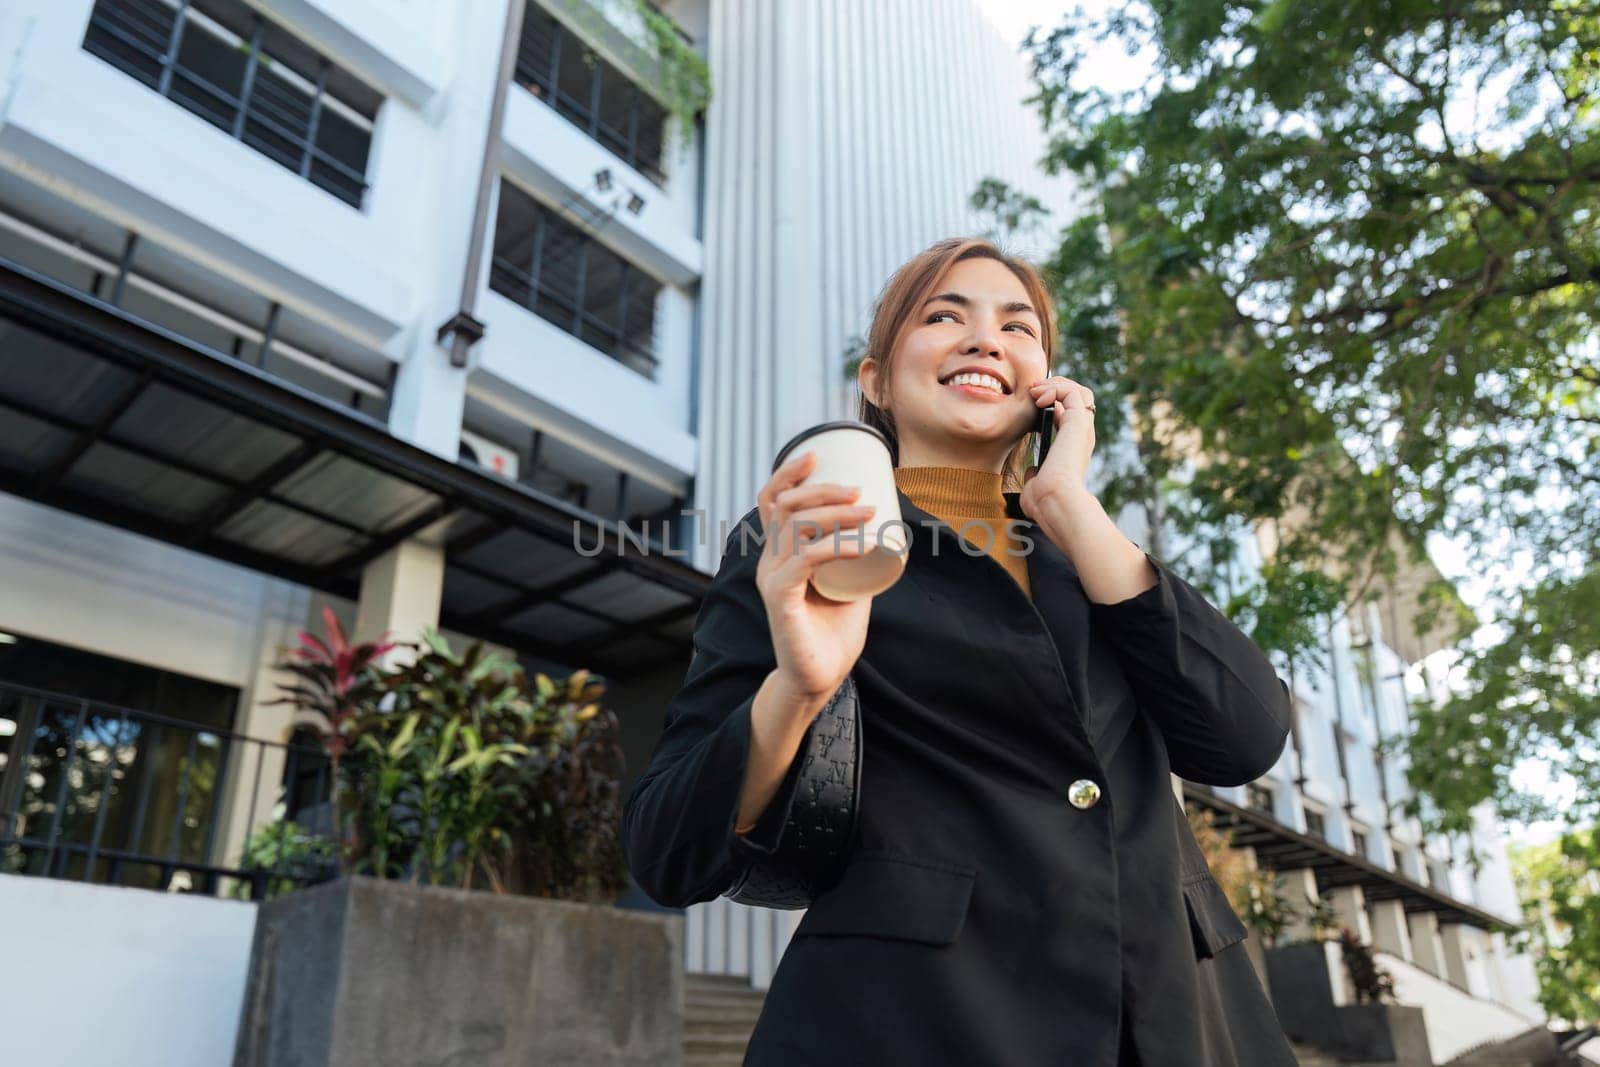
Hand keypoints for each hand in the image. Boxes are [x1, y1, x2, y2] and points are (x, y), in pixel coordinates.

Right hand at [753, 450, 875, 706]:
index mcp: (779, 553)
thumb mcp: (851, 582)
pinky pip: (805, 561)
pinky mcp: (780, 599)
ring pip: (795, 528)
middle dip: (821, 489)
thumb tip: (886, 526)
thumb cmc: (834, 632)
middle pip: (784, 507)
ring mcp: (772, 579)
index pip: (771, 502)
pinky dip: (835, 546)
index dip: (787, 473)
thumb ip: (857, 556)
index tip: (815, 454)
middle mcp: (769, 561)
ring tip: (868, 512)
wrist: (820, 678)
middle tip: (858, 491)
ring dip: (835, 513)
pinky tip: (861, 544)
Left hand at [1019, 375, 1095, 518]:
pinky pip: (1071, 392)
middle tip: (1032, 390)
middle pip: (1078, 397)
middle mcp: (1081, 434)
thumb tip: (1032, 472)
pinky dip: (1054, 388)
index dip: (1051, 402)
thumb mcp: (1037, 484)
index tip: (1031, 401)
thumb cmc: (1044, 499)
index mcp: (1073, 447)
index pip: (1069, 414)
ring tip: (1035, 390)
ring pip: (1078, 390)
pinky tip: (1038, 397)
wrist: (1054, 500)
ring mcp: (1082, 427)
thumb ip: (1036, 475)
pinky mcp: (1078, 422)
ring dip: (1054, 384)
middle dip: (1054, 387)